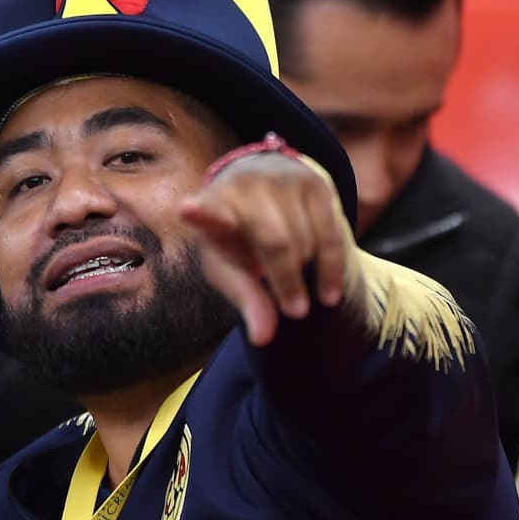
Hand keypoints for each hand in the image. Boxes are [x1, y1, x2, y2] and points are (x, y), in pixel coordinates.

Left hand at [179, 153, 352, 346]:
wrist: (263, 188)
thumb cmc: (237, 238)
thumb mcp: (230, 268)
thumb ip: (245, 299)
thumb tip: (263, 339)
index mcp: (212, 207)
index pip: (206, 212)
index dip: (199, 213)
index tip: (186, 210)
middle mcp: (246, 187)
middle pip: (276, 243)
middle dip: (287, 282)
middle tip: (295, 313)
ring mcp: (282, 180)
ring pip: (307, 241)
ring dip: (305, 270)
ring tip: (293, 275)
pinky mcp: (315, 184)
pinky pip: (332, 236)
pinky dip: (332, 270)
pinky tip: (328, 294)